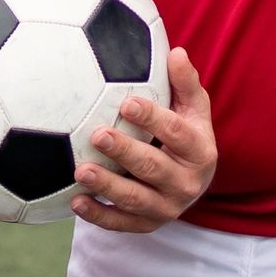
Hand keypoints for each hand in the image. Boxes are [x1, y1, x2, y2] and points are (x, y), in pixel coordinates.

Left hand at [70, 47, 216, 232]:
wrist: (192, 180)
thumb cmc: (185, 133)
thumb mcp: (193, 109)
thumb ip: (184, 83)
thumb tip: (176, 52)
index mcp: (199, 150)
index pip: (177, 132)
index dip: (152, 118)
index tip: (127, 102)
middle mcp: (187, 183)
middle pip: (153, 167)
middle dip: (125, 152)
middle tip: (97, 134)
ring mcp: (167, 207)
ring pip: (135, 199)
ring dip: (107, 186)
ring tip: (80, 171)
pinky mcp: (147, 224)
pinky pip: (121, 223)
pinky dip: (98, 216)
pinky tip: (75, 203)